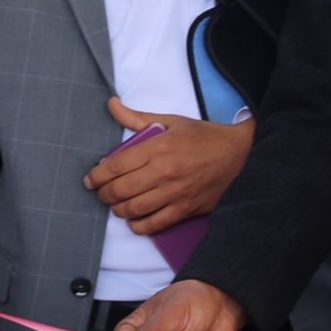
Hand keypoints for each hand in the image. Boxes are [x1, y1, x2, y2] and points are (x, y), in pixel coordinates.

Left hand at [83, 98, 254, 235]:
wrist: (240, 154)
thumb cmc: (204, 137)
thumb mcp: (171, 121)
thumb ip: (137, 117)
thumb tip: (111, 104)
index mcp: (158, 148)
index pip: (115, 166)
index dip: (96, 176)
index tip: (90, 179)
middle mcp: (164, 172)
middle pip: (120, 191)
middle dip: (103, 194)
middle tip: (101, 193)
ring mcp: (175, 193)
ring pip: (134, 210)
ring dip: (119, 210)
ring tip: (117, 205)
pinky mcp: (186, 209)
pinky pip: (155, 225)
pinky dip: (139, 226)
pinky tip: (135, 220)